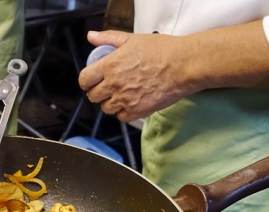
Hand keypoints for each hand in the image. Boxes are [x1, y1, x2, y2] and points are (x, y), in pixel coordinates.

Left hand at [78, 30, 192, 121]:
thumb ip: (109, 38)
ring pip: (106, 108)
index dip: (86, 81)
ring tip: (120, 94)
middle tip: (107, 87)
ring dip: (110, 103)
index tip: (91, 81)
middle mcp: (115, 84)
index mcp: (110, 65)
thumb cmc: (162, 50)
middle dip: (97, 92)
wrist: (183, 65)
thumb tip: (91, 37)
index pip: (85, 80)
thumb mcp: (132, 39)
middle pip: (93, 97)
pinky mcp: (137, 111)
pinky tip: (131, 102)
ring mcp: (125, 100)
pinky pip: (121, 117)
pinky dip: (124, 112)